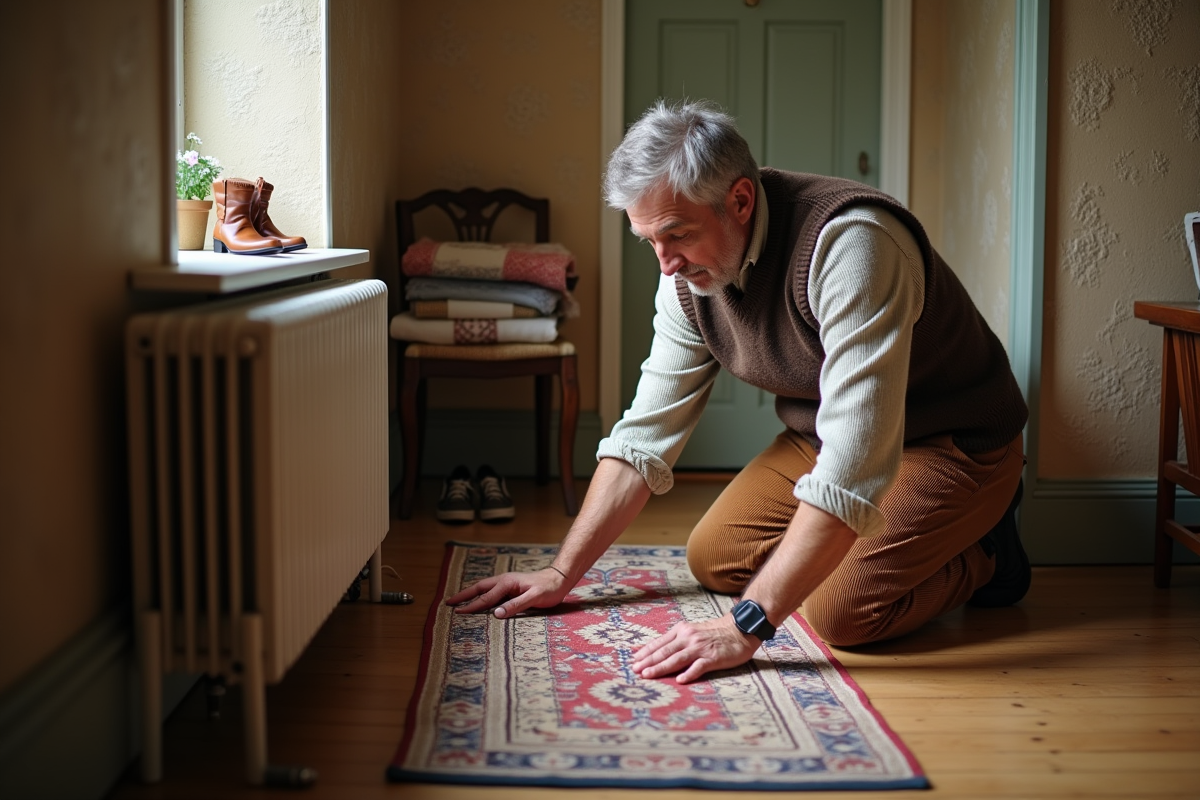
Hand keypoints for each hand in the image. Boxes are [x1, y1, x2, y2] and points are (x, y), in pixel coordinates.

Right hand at [444, 568, 569, 618]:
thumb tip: (496, 614)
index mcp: (507, 583)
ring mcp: (507, 584)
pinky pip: (492, 592)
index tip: (458, 612)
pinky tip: (479, 602)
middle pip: (479, 588)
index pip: (486, 598)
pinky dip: (482, 596)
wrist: (559, 579)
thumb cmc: (549, 588)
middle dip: (463, 595)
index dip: (471, 606)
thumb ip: (515, 605)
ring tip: (458, 602)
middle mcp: (504, 581)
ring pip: (484, 589)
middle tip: (448, 602)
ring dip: (471, 595)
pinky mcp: (511, 588)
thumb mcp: (534, 598)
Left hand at [631, 614, 759, 683]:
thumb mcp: (693, 631)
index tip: (634, 660)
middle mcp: (689, 638)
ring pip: (677, 659)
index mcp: (682, 630)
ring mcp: (700, 648)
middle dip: (648, 661)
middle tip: (634, 670)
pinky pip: (699, 666)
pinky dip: (689, 673)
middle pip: (665, 651)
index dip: (646, 652)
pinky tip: (680, 680)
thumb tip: (660, 651)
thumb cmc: (716, 632)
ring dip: (661, 668)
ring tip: (648, 675)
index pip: (660, 642)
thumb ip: (678, 640)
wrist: (740, 629)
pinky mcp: (713, 657)